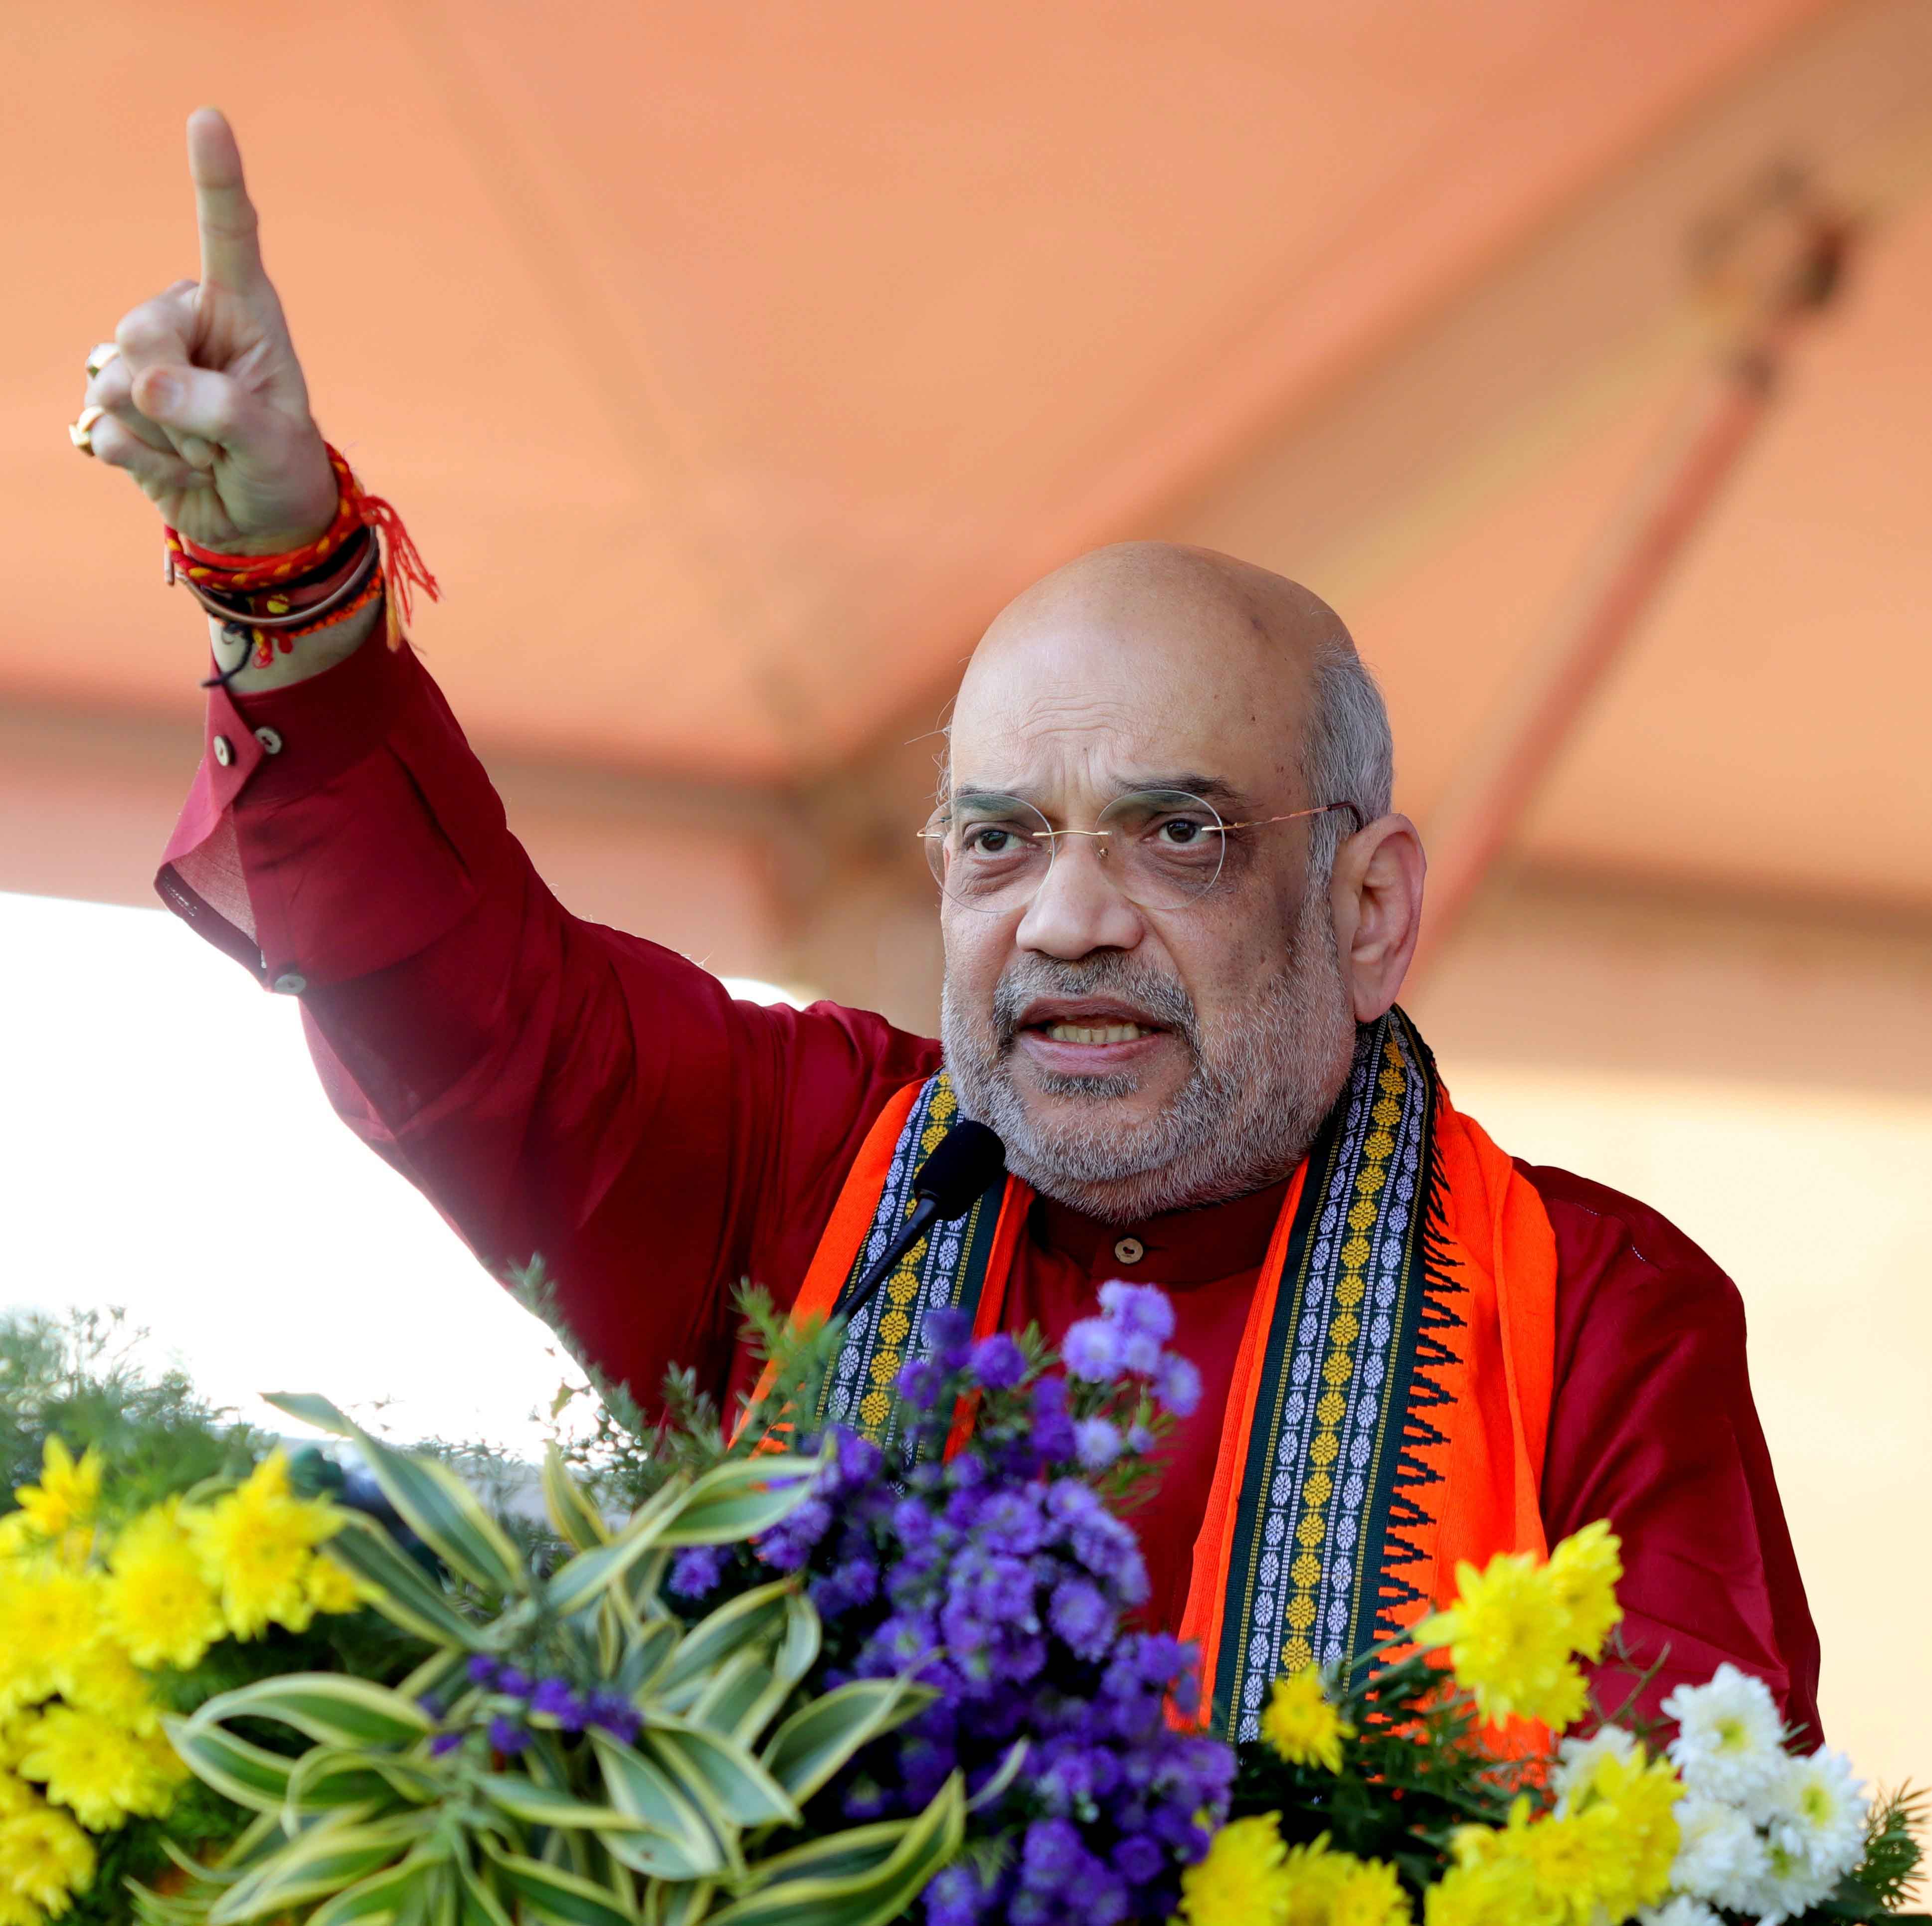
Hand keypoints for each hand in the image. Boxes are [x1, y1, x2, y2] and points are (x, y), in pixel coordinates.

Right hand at [79, 109, 337, 553]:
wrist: (260, 523)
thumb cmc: (279, 466)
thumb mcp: (273, 443)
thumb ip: (222, 409)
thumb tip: (146, 384)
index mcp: (242, 312)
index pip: (228, 235)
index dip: (215, 177)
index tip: (209, 118)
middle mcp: (187, 325)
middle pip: (141, 331)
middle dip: (179, 397)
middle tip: (225, 438)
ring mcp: (144, 365)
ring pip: (118, 385)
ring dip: (171, 439)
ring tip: (209, 452)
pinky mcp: (115, 410)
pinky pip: (108, 432)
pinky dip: (150, 465)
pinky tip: (180, 467)